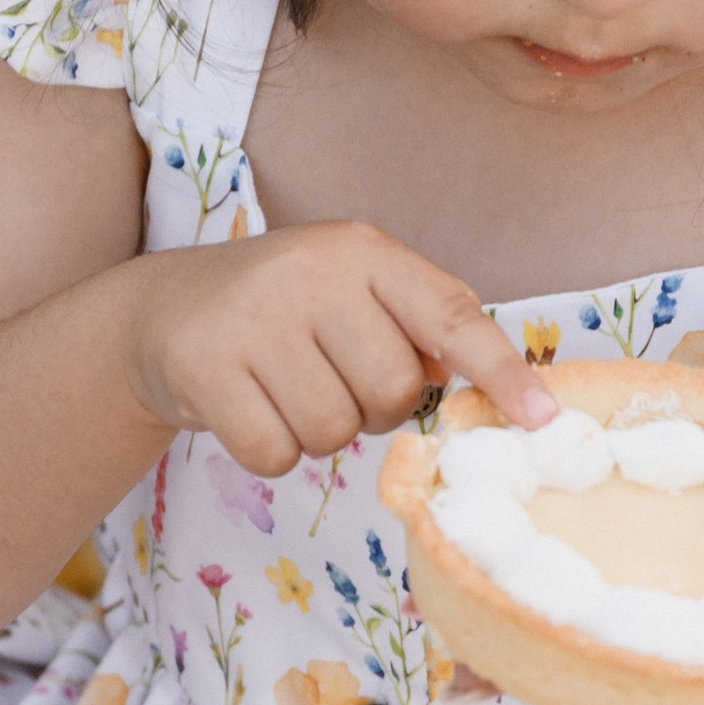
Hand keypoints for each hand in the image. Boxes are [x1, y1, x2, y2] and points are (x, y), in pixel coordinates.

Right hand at [119, 221, 551, 474]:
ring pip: (334, 430)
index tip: (543, 418)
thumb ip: (416, 331)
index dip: (500, 369)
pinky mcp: (204, 364)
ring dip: (317, 433)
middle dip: (374, 409)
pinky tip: (247, 408)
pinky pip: (275, 453)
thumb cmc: (283, 315)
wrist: (160, 312)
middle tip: (333, 382)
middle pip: (393, 390)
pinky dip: (269, 451)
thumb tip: (488, 392)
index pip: (449, 313)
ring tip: (284, 390)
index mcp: (364, 251)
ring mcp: (253, 316)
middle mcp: (311, 272)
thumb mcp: (351, 296)